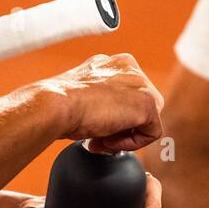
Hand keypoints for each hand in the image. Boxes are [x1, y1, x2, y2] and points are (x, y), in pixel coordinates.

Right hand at [37, 53, 164, 153]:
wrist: (56, 105)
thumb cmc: (60, 103)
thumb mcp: (84, 94)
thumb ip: (101, 99)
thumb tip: (106, 118)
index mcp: (116, 63)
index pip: (127, 95)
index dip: (112, 117)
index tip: (94, 125)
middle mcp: (131, 68)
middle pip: (140, 108)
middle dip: (121, 127)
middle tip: (97, 136)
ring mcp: (141, 84)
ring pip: (147, 120)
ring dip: (124, 136)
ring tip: (100, 138)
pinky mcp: (147, 103)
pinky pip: (152, 133)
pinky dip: (132, 144)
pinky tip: (108, 140)